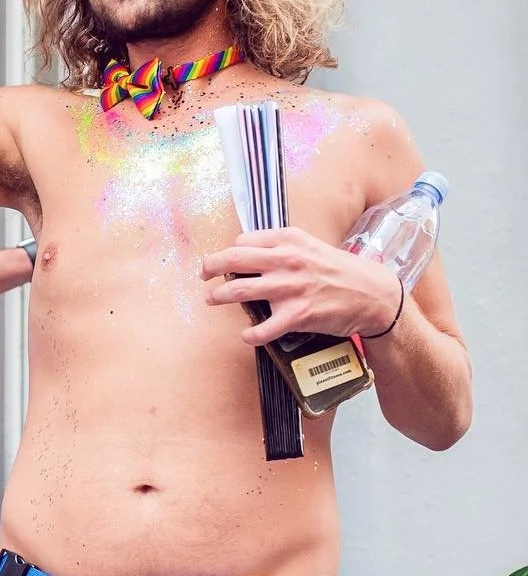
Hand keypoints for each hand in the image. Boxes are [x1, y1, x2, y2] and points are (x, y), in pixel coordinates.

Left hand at [201, 228, 402, 342]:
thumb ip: (282, 249)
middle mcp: (287, 260)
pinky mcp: (297, 315)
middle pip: (233, 260)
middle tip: (203, 276)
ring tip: (211, 300)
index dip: (230, 252)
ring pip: (239, 291)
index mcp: (289, 240)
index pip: (243, 242)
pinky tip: (247, 335)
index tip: (224, 261)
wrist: (372, 295)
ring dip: (218, 297)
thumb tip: (250, 254)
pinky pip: (262, 328)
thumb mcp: (311, 247)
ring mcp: (290, 288)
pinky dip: (250, 334)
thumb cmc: (340, 271)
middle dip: (210, 268)